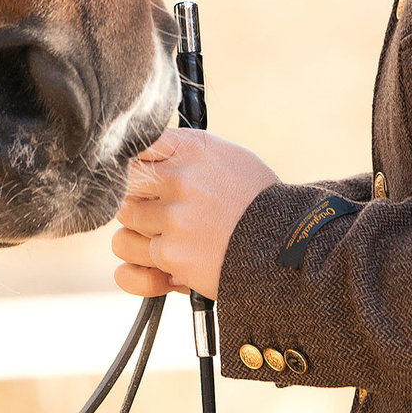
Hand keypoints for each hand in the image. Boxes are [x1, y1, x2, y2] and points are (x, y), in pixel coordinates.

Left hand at [110, 128, 278, 301]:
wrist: (287, 248)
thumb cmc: (255, 201)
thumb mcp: (226, 158)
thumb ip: (183, 153)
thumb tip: (141, 152)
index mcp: (192, 148)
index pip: (136, 142)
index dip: (132, 161)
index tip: (142, 175)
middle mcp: (179, 177)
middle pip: (124, 186)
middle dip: (137, 201)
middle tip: (159, 212)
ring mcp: (173, 217)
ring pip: (124, 225)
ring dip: (141, 237)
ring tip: (171, 242)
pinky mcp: (171, 254)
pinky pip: (134, 262)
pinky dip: (147, 269)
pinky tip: (168, 266)